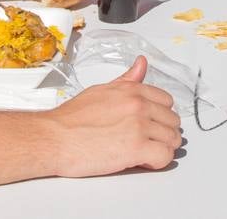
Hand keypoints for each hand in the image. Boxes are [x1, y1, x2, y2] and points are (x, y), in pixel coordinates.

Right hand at [49, 57, 181, 176]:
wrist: (53, 138)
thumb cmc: (71, 119)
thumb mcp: (102, 91)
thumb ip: (127, 80)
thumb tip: (141, 64)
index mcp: (132, 91)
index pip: (166, 101)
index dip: (159, 116)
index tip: (150, 125)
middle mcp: (139, 105)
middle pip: (173, 121)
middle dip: (163, 133)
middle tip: (147, 142)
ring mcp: (139, 126)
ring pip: (172, 139)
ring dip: (162, 148)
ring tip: (145, 153)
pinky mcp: (136, 148)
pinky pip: (165, 156)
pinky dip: (158, 162)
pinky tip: (144, 161)